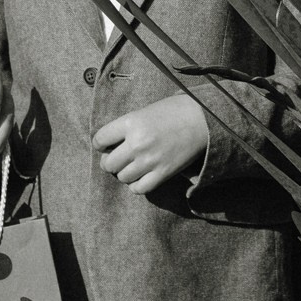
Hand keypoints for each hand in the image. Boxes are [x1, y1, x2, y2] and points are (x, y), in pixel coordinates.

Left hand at [92, 95, 207, 194]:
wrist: (202, 120)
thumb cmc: (172, 111)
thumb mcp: (144, 112)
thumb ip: (126, 127)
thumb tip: (110, 146)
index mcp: (130, 122)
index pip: (99, 140)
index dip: (101, 144)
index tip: (106, 145)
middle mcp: (137, 143)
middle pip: (108, 164)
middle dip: (111, 162)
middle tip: (119, 158)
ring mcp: (149, 160)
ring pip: (122, 177)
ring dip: (125, 173)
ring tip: (133, 166)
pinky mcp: (162, 173)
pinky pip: (139, 188)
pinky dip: (137, 185)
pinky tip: (141, 176)